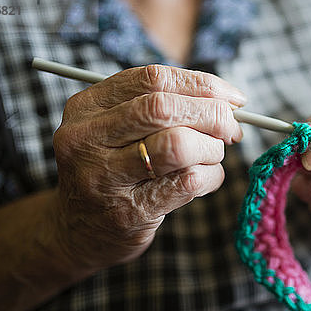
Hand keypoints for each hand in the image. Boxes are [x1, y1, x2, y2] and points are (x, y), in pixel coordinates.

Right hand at [52, 65, 244, 269]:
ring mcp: (105, 177)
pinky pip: (188, 182)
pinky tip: (206, 178)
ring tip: (212, 156)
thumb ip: (160, 107)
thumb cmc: (111, 170)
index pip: (153, 79)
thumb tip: (229, 101)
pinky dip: (211, 176)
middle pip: (164, 108)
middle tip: (232, 129)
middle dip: (213, 114)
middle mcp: (87, 138)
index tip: (233, 98)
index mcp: (86, 107)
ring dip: (211, 148)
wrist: (76, 232)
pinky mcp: (129, 212)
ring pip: (179, 145)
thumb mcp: (115, 129)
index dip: (203, 84)